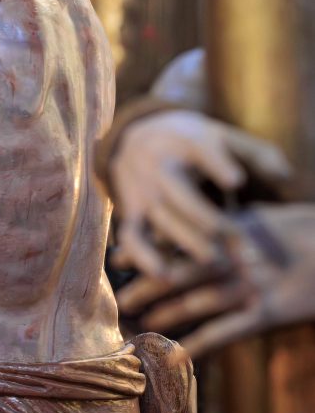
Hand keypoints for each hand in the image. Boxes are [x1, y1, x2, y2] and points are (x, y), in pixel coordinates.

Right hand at [111, 110, 290, 274]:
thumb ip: (255, 154)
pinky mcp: (129, 211)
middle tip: (237, 239)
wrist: (135, 138)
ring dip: (186, 242)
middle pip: (181, 193)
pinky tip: (164, 276)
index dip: (216, 165)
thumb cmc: (190, 142)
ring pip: (162, 218)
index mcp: (186, 142)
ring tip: (214, 261)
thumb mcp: (220, 136)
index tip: (236, 181)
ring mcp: (142, 190)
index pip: (200, 151)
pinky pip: (132, 237)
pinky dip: (143, 257)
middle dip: (207, 219)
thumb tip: (284, 176)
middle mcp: (160, 165)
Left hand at [117, 204, 314, 357]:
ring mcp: (253, 285)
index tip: (120, 252)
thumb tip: (205, 222)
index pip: (183, 237)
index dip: (151, 247)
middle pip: (184, 269)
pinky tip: (179, 355)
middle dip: (150, 282)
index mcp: (235, 231)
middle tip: (121, 293)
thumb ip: (232, 223)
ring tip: (142, 323)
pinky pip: (229, 330)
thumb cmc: (309, 232)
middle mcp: (238, 257)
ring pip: (201, 300)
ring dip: (169, 313)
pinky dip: (202, 343)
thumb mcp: (266, 219)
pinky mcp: (269, 312)